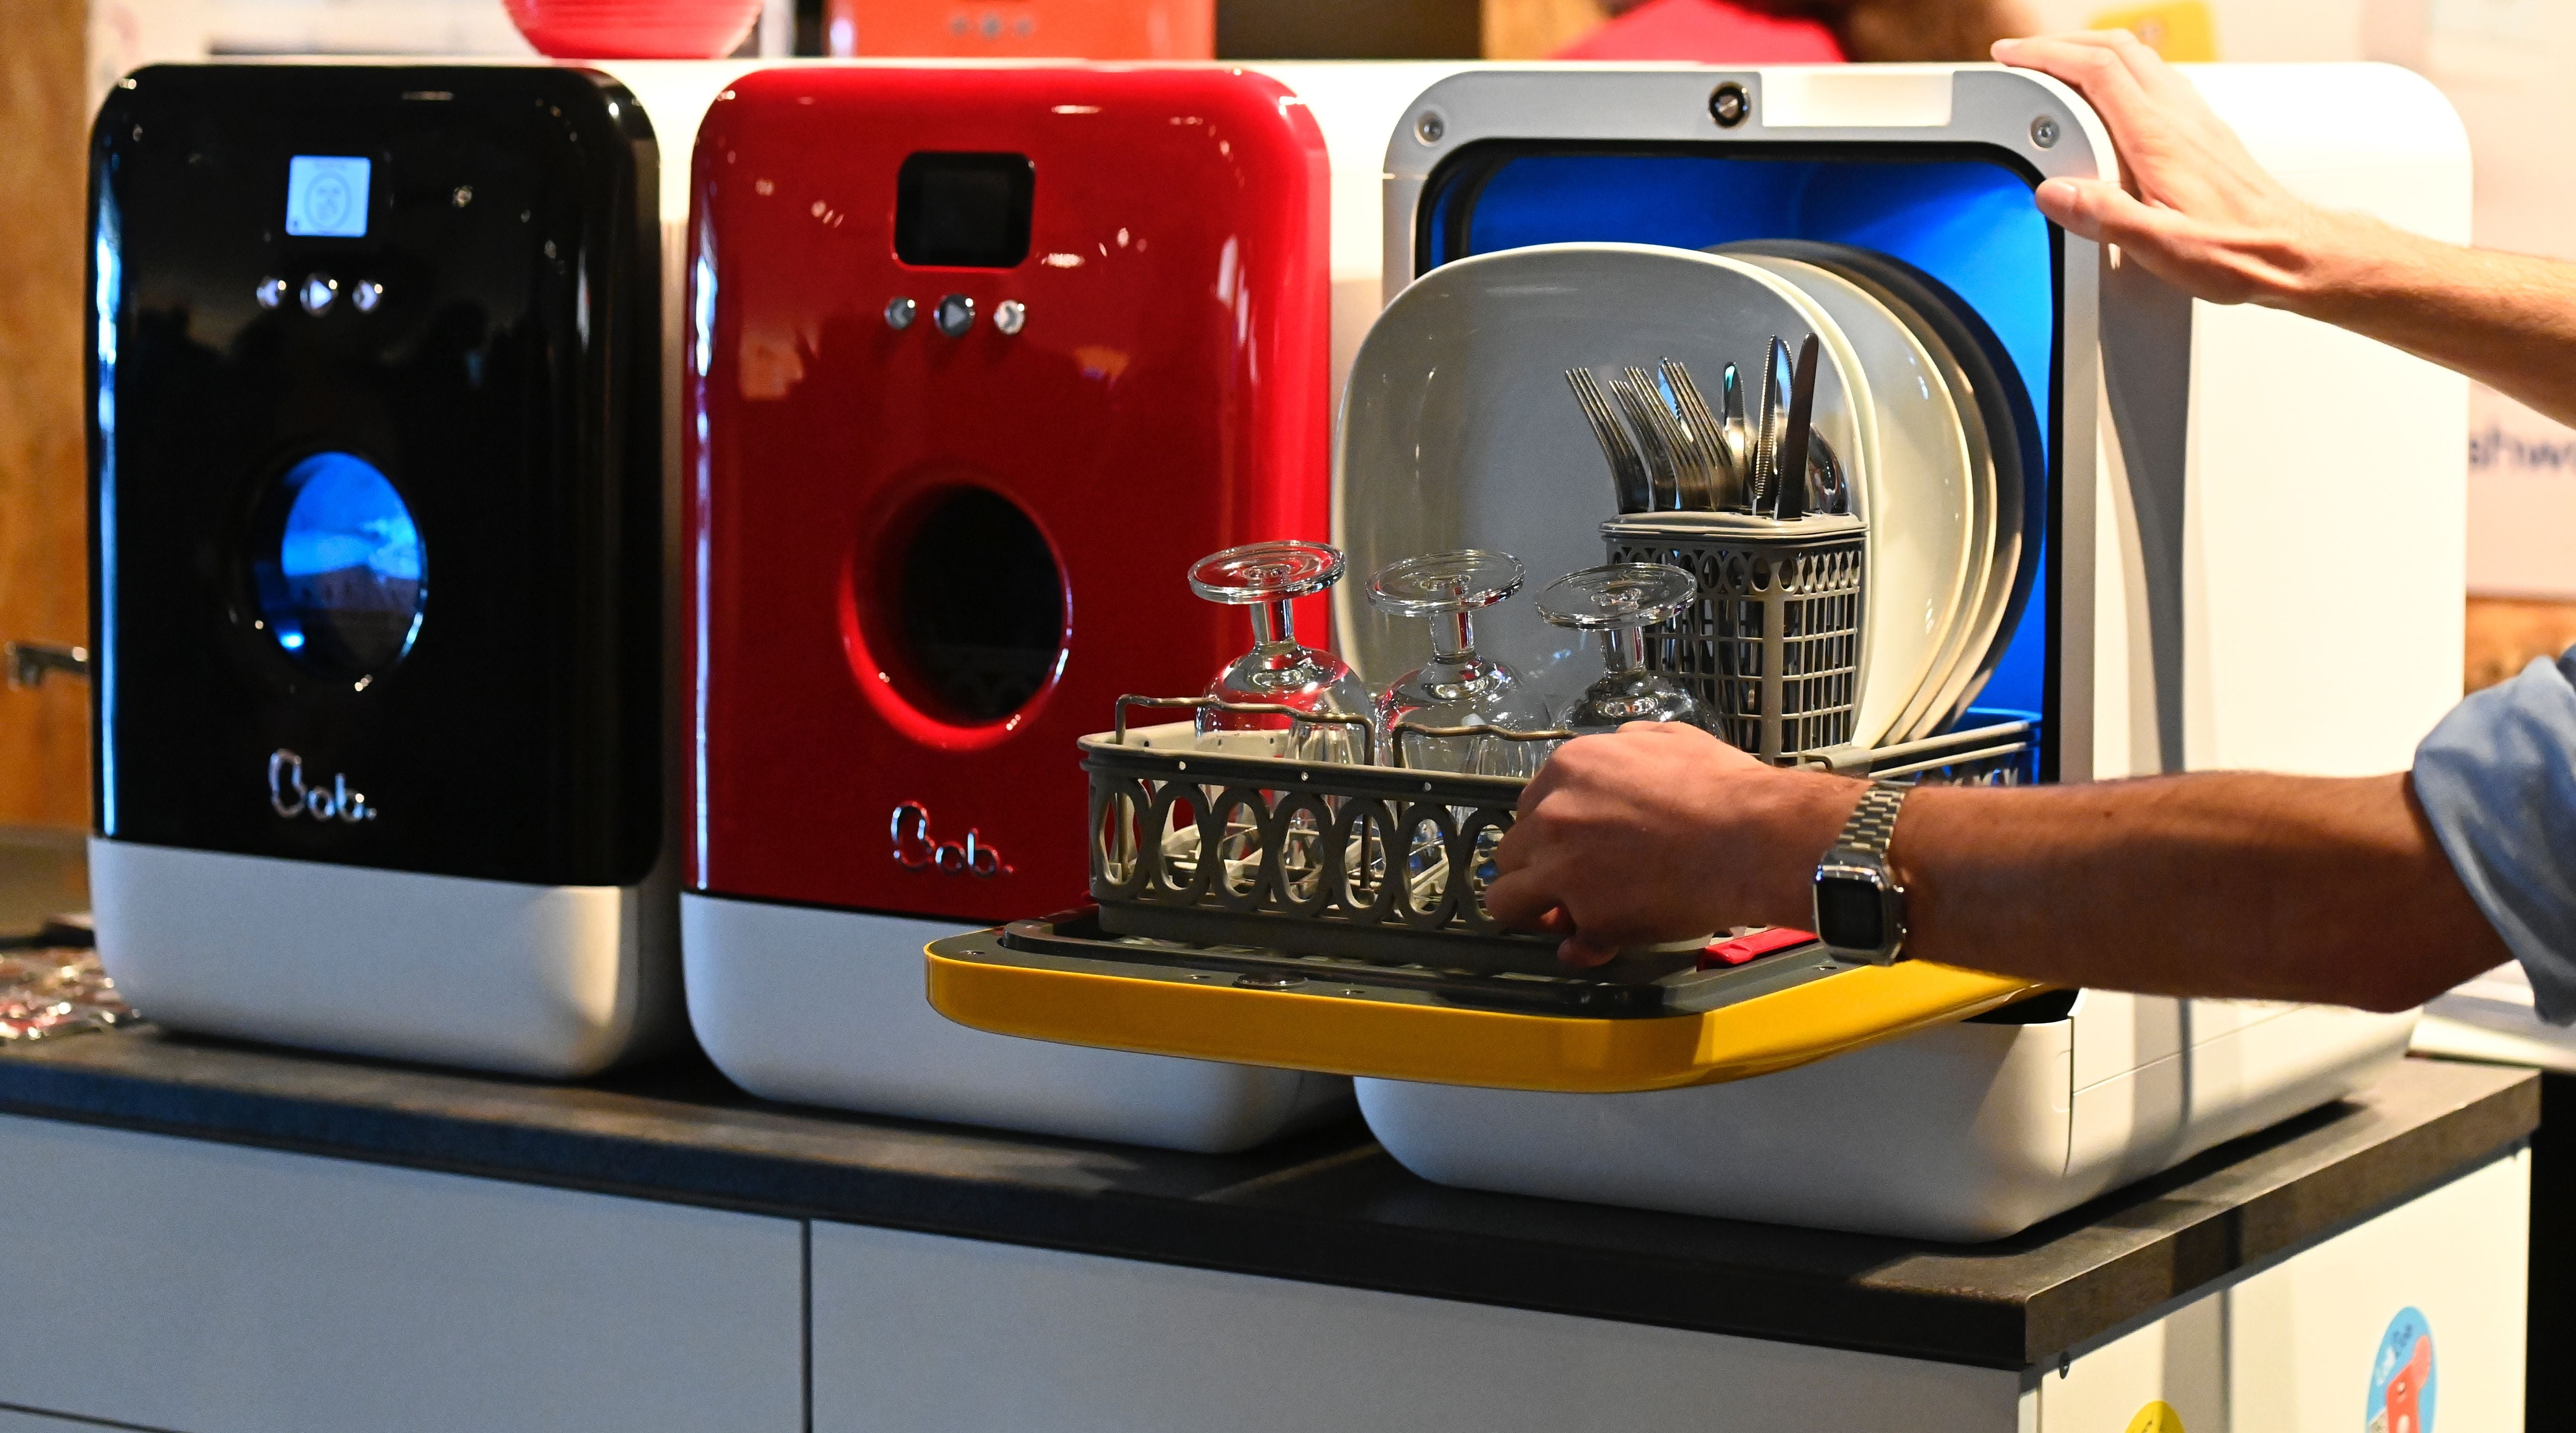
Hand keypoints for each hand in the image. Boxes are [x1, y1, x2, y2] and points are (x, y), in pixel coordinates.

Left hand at [1481, 722, 1863, 967]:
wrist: (1755, 839)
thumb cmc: (1722, 788)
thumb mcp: (1668, 739)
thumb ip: (1628, 744)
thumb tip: (1617, 745)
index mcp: (1567, 768)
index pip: (1528, 806)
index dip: (1548, 832)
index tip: (1568, 847)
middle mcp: (1552, 816)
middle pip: (1511, 853)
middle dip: (1536, 870)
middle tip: (1568, 885)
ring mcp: (1564, 868)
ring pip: (1506, 901)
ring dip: (1536, 910)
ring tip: (1567, 918)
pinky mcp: (1588, 916)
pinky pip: (1568, 943)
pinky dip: (1583, 948)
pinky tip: (1601, 945)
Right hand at [1990, 31, 2362, 308]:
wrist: (2291, 252)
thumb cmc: (2235, 251)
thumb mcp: (2161, 247)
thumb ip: (2104, 217)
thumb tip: (2054, 192)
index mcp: (2159, 138)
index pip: (2097, 70)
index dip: (2047, 55)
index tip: (2012, 56)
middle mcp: (2179, 118)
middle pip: (2117, 48)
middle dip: (2062, 43)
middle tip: (2024, 55)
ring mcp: (2195, 120)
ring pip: (2139, 58)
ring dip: (2092, 51)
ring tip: (2058, 66)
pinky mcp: (2204, 131)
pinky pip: (2157, 79)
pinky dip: (2122, 71)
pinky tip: (2112, 95)